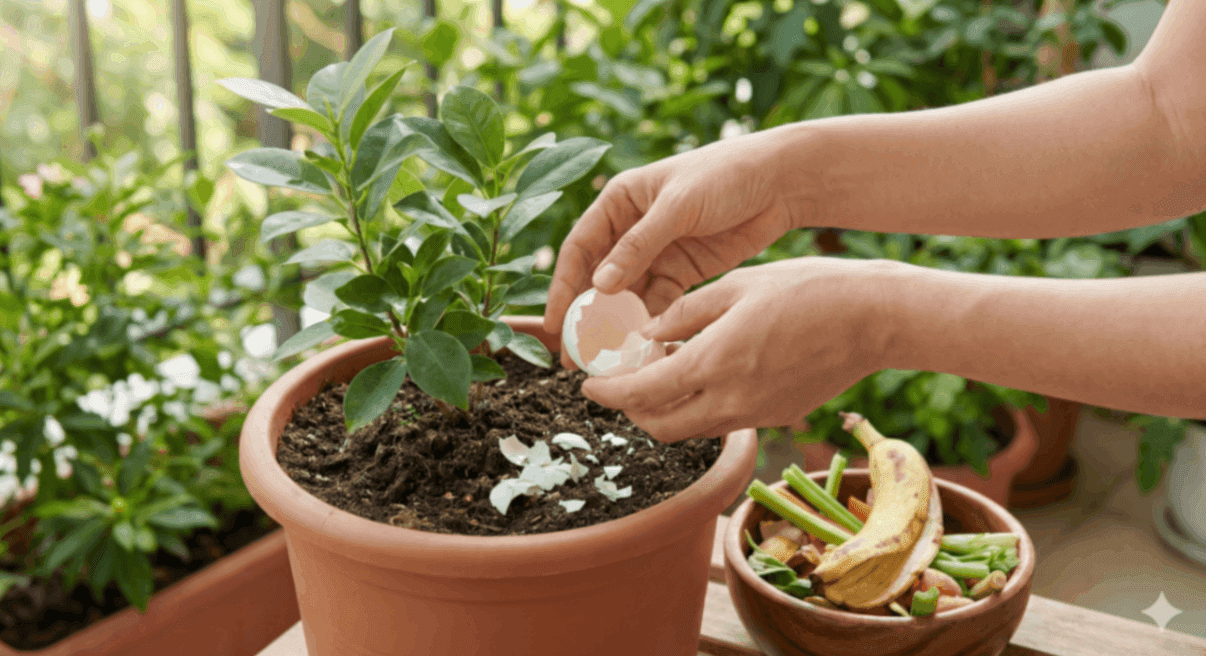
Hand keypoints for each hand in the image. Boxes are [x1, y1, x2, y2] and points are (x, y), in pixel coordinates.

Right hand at [543, 131, 804, 368]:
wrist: (781, 181)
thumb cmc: (725, 175)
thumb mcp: (678, 206)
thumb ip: (639, 245)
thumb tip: (599, 286)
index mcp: (619, 202)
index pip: (579, 249)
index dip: (564, 287)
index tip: (557, 323)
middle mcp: (631, 229)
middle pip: (598, 279)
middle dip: (586, 317)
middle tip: (576, 356)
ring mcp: (657, 253)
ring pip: (626, 297)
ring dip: (616, 327)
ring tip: (608, 362)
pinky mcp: (683, 272)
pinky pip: (658, 304)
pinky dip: (650, 326)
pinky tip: (644, 350)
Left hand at [579, 258, 893, 441]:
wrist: (873, 318)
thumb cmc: (807, 289)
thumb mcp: (735, 286)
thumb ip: (684, 314)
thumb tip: (647, 334)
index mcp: (714, 362)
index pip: (641, 392)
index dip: (608, 393)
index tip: (588, 386)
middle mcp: (732, 399)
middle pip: (660, 426)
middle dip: (631, 411)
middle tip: (619, 384)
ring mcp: (757, 414)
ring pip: (692, 429)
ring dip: (666, 411)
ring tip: (661, 374)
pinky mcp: (778, 417)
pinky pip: (724, 421)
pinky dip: (702, 407)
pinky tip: (706, 373)